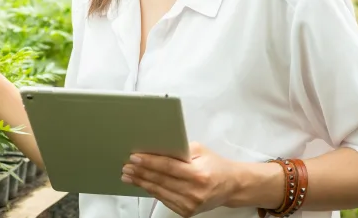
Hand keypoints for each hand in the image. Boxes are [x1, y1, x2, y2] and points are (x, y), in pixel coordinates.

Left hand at [121, 142, 241, 217]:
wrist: (231, 186)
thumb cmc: (215, 165)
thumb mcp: (200, 151)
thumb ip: (179, 149)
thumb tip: (156, 146)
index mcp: (198, 174)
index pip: (168, 167)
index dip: (149, 162)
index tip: (134, 157)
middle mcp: (194, 191)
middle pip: (160, 180)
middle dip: (140, 172)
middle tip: (126, 166)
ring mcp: (190, 204)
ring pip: (159, 191)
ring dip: (141, 182)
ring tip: (128, 175)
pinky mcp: (187, 212)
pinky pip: (164, 199)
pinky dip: (152, 190)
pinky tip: (142, 183)